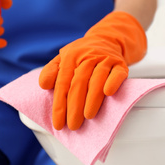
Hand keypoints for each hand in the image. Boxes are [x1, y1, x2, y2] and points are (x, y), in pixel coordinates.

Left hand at [39, 11, 146, 129]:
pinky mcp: (120, 63)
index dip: (60, 105)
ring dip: (93, 98)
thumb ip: (51, 71)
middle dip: (75, 106)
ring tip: (88, 116)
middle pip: (79, 83)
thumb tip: (44, 85)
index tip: (59, 123)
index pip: (63, 83)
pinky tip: (108, 93)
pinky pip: (117, 73)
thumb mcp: (63, 58)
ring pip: (97, 78)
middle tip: (74, 125)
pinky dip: (113, 82)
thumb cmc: (82, 55)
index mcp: (71, 57)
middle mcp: (87, 56)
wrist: (107, 39)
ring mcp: (104, 59)